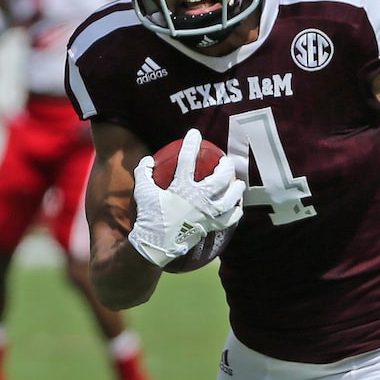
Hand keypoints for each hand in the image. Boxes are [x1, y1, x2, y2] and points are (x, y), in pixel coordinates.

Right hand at [128, 129, 244, 267]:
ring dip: (236, 189)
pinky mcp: (210, 227)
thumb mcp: (142, 192)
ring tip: (238, 183)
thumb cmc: (149, 217)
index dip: (191, 144)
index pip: (187, 159)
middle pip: (219, 178)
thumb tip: (148, 159)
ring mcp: (207, 214)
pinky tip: (238, 207)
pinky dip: (236, 212)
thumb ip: (144, 173)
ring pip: (229, 199)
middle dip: (225, 167)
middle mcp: (198, 199)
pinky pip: (229, 219)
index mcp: (181, 188)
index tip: (195, 134)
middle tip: (226, 161)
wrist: (156, 245)